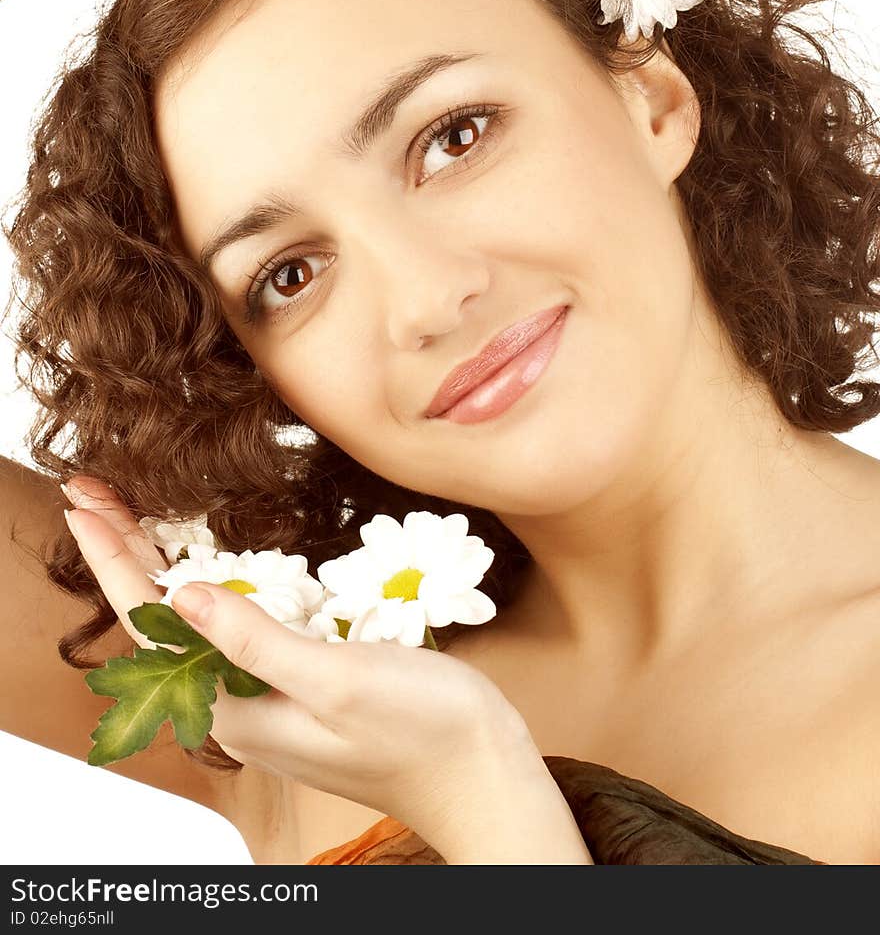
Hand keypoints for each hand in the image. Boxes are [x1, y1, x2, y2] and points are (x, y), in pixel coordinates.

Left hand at [60, 476, 534, 841]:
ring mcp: (267, 699)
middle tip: (92, 491)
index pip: (150, 623)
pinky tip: (206, 564)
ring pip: (194, 623)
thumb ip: (257, 642)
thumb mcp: (337, 679)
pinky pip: (232, 630)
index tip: (83, 504)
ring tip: (130, 516)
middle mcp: (240, 707)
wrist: (480, 775)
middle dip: (125, 552)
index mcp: (238, 706)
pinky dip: (209, 584)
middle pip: (161, 620)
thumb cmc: (423, 732)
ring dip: (160, 565)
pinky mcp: (297, 689)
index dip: (112, 559)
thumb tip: (184, 595)